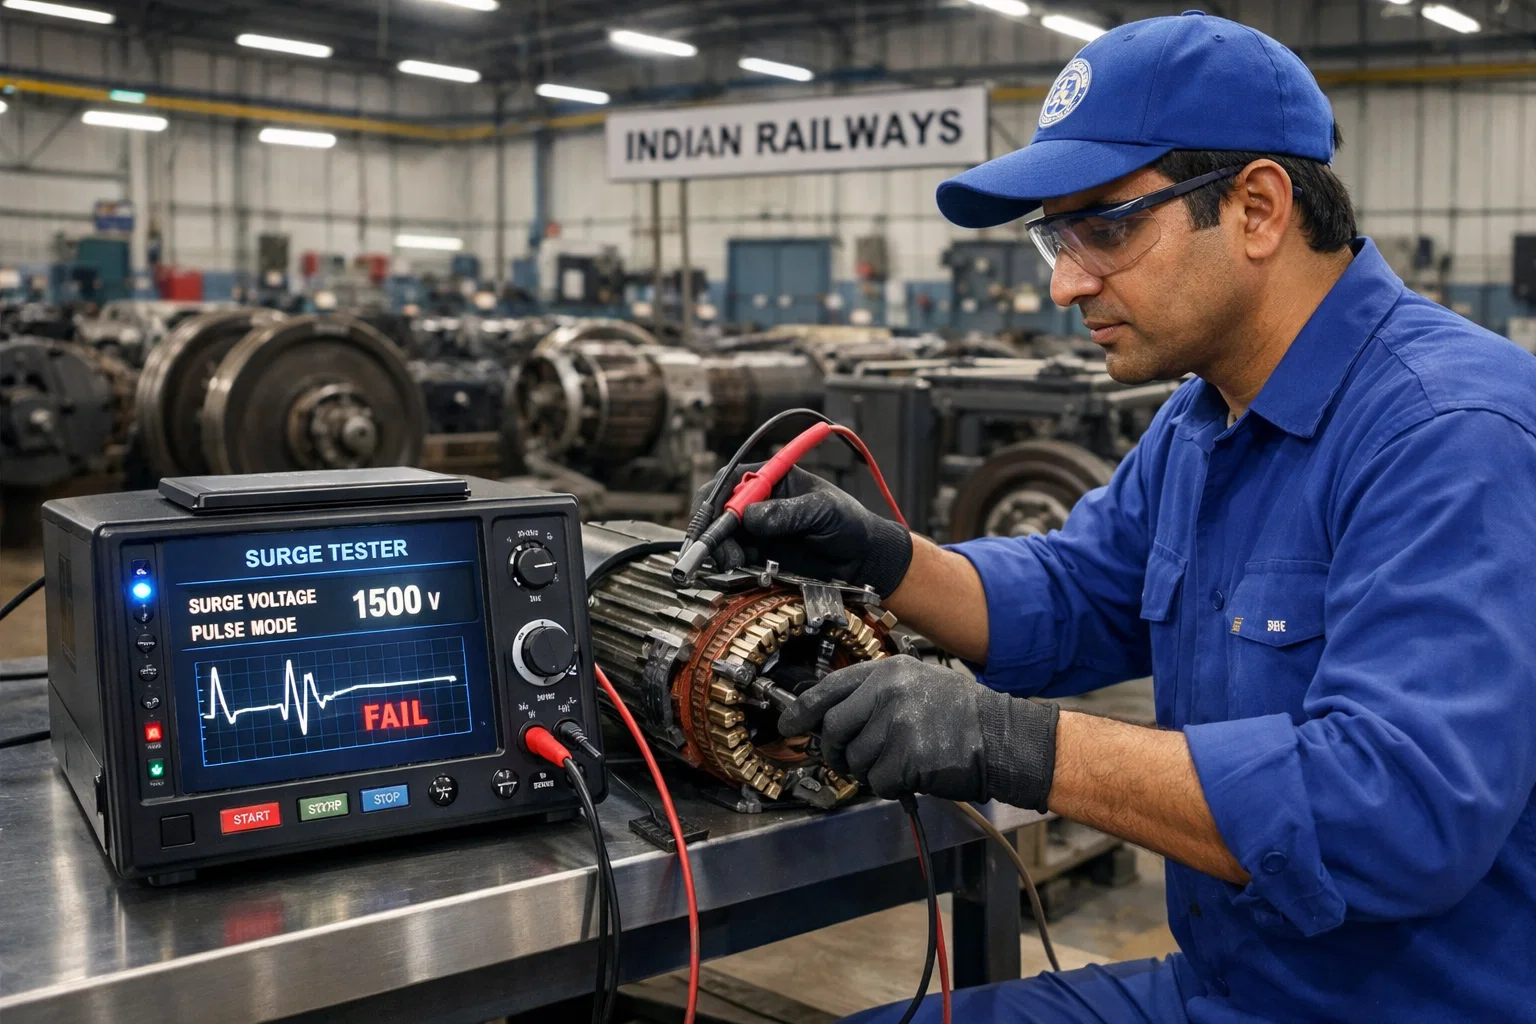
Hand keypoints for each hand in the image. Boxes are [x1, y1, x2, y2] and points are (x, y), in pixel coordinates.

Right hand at [690, 463, 912, 597]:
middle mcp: (759, 501)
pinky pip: (734, 557)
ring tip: (736, 565)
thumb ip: (788, 512)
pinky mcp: (759, 553)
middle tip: (726, 553)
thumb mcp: (823, 511)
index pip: (731, 479)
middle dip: (714, 530)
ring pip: (722, 537)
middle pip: (718, 509)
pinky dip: (733, 565)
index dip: (717, 498)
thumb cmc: (850, 524)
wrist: (862, 560)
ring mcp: (757, 529)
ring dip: (722, 552)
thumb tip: (750, 516)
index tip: (717, 521)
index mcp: (772, 477)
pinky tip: (744, 572)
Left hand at [778, 655, 1058, 808]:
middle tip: (848, 760)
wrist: (1001, 736)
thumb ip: (874, 694)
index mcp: (887, 671)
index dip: (801, 710)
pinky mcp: (908, 757)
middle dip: (836, 751)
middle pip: (834, 729)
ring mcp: (897, 724)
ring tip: (898, 762)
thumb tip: (830, 718)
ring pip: (855, 760)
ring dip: (870, 771)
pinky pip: (878, 781)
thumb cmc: (960, 714)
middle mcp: (888, 693)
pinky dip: (890, 786)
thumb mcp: (916, 683)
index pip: (827, 689)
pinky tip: (911, 774)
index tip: (787, 725)